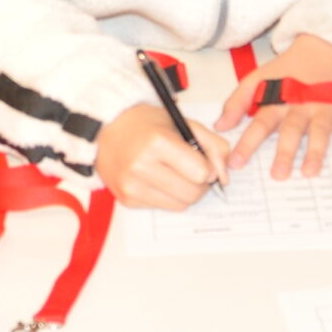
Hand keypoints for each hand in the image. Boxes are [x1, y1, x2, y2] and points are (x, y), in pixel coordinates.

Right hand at [97, 102, 228, 209]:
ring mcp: (131, 185)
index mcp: (157, 143)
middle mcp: (141, 166)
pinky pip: (162, 207)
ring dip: (185, 192)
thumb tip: (224, 175)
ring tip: (175, 174)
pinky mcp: (127, 199)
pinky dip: (166, 196)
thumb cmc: (146, 123)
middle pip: (192, 193)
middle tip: (191, 170)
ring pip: (180, 205)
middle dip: (199, 184)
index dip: (207, 168)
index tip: (200, 160)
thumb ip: (214, 146)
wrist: (106, 128)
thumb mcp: (184, 123)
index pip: (200, 172)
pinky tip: (157, 179)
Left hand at [217, 34, 331, 179]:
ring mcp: (324, 106)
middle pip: (292, 130)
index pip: (260, 124)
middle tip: (278, 175)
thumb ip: (237, 102)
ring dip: (316, 151)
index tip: (237, 163)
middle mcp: (301, 105)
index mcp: (278, 100)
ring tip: (310, 172)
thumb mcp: (257, 79)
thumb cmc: (287, 69)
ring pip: (320, 130)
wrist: (322, 48)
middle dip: (285, 153)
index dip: (248, 144)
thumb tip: (220, 126)